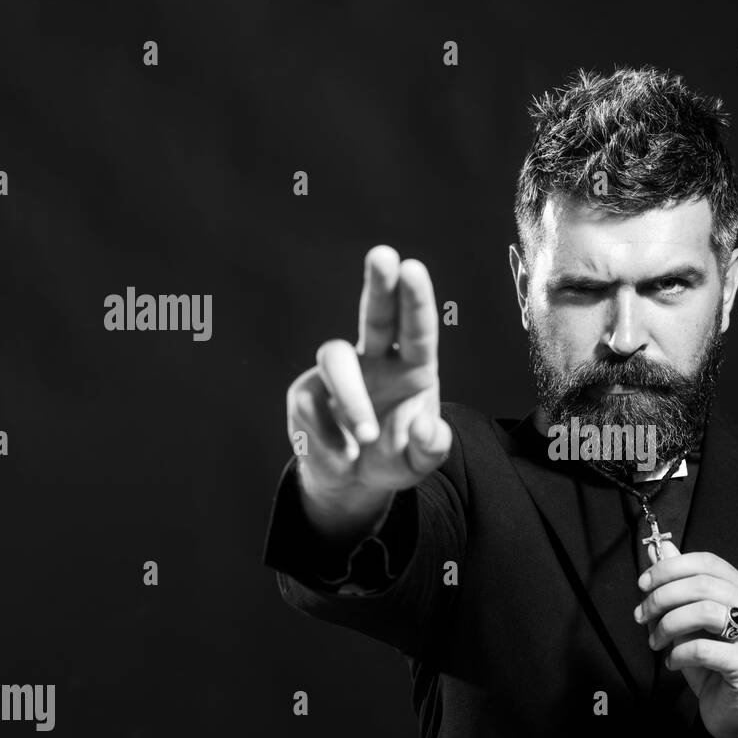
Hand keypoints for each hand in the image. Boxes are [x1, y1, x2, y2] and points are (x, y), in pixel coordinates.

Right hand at [284, 246, 450, 541]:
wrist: (353, 482)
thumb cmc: (393, 459)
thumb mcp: (419, 463)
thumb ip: (430, 448)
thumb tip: (427, 426)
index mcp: (413, 369)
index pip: (417, 329)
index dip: (416, 299)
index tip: (412, 268)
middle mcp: (376, 360)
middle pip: (376, 314)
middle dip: (379, 284)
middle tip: (383, 255)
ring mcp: (339, 374)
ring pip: (335, 357)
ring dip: (352, 396)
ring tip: (366, 436)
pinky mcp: (307, 393)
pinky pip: (312, 404)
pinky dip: (330, 438)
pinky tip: (344, 457)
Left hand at [634, 543, 737, 737]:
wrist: (731, 713)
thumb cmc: (710, 665)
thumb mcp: (688, 622)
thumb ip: (677, 586)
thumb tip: (660, 549)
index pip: (707, 563)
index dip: (671, 568)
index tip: (643, 583)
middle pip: (703, 584)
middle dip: (662, 597)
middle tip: (641, 615)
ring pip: (704, 611)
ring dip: (668, 625)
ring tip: (656, 641)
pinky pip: (704, 649)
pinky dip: (678, 654)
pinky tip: (672, 662)